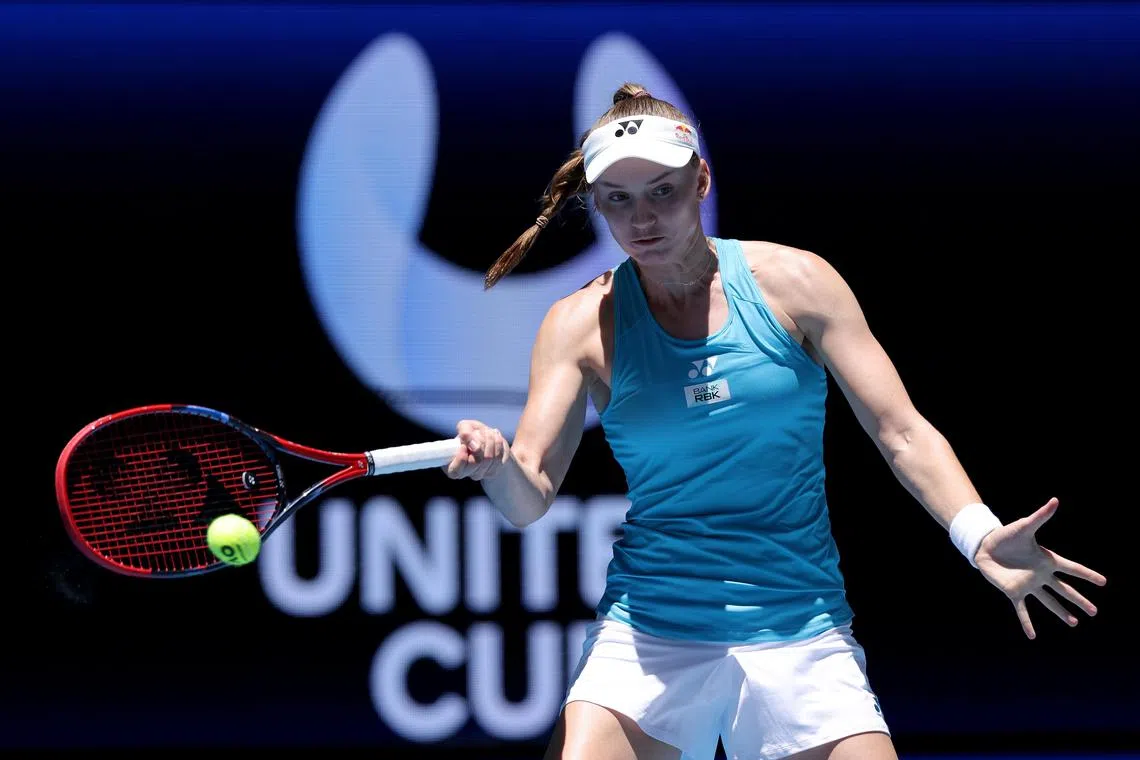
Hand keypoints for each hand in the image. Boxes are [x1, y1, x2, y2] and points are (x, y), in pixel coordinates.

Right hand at [443, 419, 508, 480]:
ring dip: (490, 441)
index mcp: (452, 465)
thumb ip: (465, 432)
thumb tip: (473, 445)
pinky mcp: (494, 471)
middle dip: (480, 442)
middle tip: (479, 432)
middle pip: (475, 462)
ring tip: (488, 432)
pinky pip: (499, 458)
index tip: (463, 446)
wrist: (488, 437)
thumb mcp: (465, 427)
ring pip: (488, 459)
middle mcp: (466, 473)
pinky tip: (496, 438)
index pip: (455, 470)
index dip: (461, 459)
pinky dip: (498, 444)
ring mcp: (481, 474)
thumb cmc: (473, 433)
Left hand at [974, 497, 1106, 638]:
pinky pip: (1022, 610)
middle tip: (1094, 612)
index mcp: (1046, 560)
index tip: (1104, 582)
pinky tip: (1032, 636)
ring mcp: (1028, 585)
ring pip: (1048, 602)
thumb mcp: (1025, 526)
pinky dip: (1026, 623)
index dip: (1087, 575)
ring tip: (1074, 623)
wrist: (985, 545)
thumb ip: (1040, 516)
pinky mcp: (1013, 592)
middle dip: (1079, 600)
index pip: (1071, 568)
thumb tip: (1055, 500)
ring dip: (1060, 612)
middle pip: (1064, 590)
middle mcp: (1040, 575)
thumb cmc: (1007, 535)